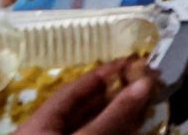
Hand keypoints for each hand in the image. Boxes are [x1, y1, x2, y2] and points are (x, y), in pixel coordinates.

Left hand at [16, 59, 161, 134]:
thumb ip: (113, 115)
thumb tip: (146, 82)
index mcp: (38, 122)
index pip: (74, 90)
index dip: (104, 74)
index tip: (134, 61)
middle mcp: (47, 132)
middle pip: (86, 108)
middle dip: (118, 93)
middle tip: (149, 81)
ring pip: (94, 125)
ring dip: (122, 113)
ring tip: (148, 100)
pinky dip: (116, 130)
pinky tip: (136, 124)